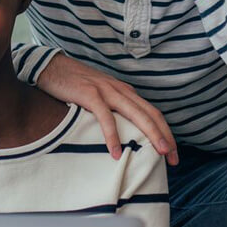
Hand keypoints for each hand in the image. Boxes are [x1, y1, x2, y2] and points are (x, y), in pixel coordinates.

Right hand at [37, 54, 176, 164]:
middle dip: (165, 137)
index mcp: (126, 92)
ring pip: (136, 115)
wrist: (52, 67)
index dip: (166, 133)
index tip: (172, 153)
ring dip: (150, 135)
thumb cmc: (75, 86)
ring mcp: (107, 91)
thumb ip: (114, 110)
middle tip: (173, 159)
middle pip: (151, 115)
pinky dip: (112, 136)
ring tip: (159, 154)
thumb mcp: (101, 97)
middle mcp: (121, 91)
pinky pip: (106, 118)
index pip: (153, 113)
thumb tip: (124, 134)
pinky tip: (116, 152)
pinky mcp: (90, 95)